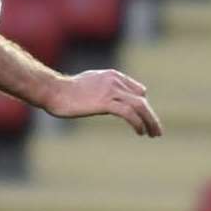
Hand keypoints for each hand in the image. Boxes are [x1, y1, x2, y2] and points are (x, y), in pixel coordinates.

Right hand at [44, 69, 161, 136]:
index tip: (142, 119)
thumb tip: (103, 98)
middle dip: (150, 115)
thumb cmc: (65, 91)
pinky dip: (137, 123)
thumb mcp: (88, 84)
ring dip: (150, 121)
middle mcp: (115, 81)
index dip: (141, 105)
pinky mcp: (105, 102)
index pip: (137, 90)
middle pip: (142, 99)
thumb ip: (100, 88)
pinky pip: (129, 113)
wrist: (53, 91)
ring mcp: (111, 91)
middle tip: (156, 130)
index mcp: (112, 75)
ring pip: (140, 106)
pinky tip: (140, 132)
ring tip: (153, 134)